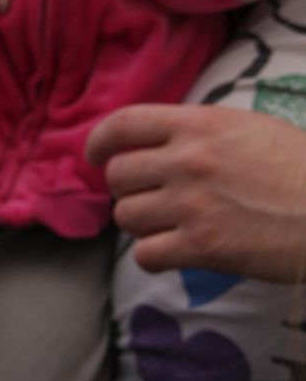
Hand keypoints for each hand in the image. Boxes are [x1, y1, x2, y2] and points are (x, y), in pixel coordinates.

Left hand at [86, 103, 305, 279]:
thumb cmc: (299, 170)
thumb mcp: (248, 129)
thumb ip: (198, 132)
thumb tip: (155, 144)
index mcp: (199, 124)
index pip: (123, 124)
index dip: (99, 142)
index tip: (95, 156)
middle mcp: (188, 160)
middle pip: (117, 176)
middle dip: (129, 190)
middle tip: (153, 199)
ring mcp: (192, 204)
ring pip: (126, 216)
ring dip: (143, 224)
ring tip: (173, 225)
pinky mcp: (202, 247)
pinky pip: (146, 255)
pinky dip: (156, 256)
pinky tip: (180, 251)